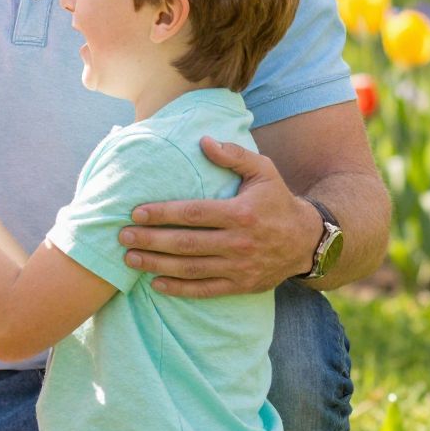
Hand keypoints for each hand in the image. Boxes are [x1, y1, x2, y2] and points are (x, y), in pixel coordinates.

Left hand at [117, 139, 322, 296]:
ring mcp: (239, 267)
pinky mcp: (240, 285)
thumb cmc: (278, 201)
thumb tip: (203, 141)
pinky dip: (179, 289)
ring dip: (157, 264)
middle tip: (122, 236)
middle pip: (186, 243)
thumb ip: (233, 155)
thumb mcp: (263, 170)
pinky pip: (204, 290)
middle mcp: (238, 243)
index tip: (136, 213)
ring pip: (190, 268)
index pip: (193, 213)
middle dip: (151, 240)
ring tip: (130, 258)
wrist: (307, 242)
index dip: (162, 213)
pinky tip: (155, 283)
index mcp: (241, 213)